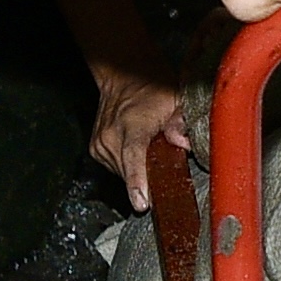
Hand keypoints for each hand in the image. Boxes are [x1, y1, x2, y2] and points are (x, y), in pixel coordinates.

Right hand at [84, 60, 191, 204]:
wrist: (123, 77)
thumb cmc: (152, 89)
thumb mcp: (175, 99)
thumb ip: (180, 122)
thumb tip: (184, 144)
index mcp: (132, 124)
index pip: (133, 157)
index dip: (138, 182)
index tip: (142, 204)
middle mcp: (111, 136)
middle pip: (131, 173)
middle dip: (150, 178)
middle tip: (164, 167)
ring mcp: (100, 144)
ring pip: (124, 174)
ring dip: (140, 170)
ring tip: (149, 151)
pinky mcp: (96, 150)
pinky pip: (117, 169)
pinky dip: (129, 166)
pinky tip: (137, 152)